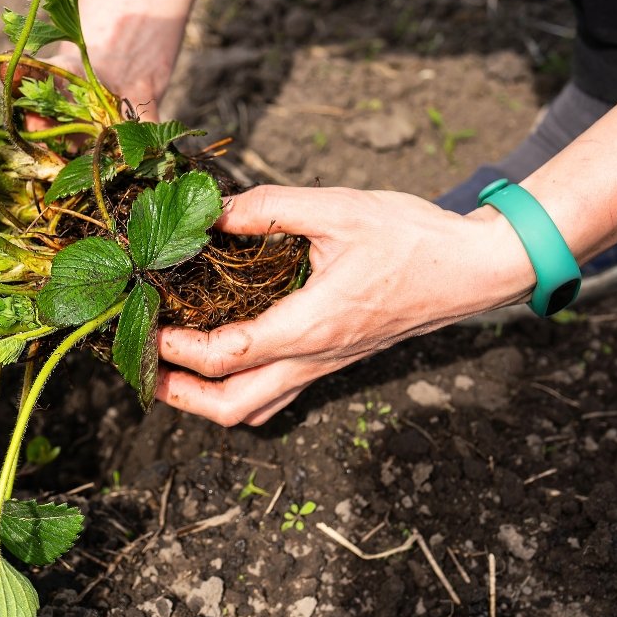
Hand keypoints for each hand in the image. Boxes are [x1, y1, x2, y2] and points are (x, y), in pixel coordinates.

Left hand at [155, 186, 534, 425]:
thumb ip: (270, 208)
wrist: (472, 269)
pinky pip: (280, 395)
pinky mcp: (336, 360)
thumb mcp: (337, 207)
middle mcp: (314, 357)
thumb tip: (212, 212)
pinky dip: (242, 391)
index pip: (226, 355)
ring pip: (255, 409)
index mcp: (310, 325)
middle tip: (144, 370)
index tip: (144, 328)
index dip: (177, 349)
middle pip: (233, 407)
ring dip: (208, 399)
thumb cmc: (411, 237)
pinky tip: (224, 364)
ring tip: (172, 371)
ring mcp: (326, 365)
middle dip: (181, 395)